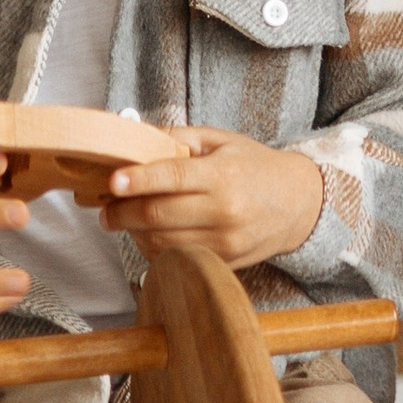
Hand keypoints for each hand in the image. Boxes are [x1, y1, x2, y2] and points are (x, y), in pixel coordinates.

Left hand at [101, 129, 324, 269]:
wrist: (298, 204)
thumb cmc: (256, 167)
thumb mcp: (222, 141)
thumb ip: (179, 139)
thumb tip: (134, 138)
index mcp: (223, 175)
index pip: (173, 177)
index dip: (138, 180)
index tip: (112, 181)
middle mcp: (224, 212)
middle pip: (158, 215)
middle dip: (122, 212)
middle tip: (104, 208)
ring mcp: (224, 243)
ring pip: (162, 242)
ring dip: (134, 232)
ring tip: (124, 218)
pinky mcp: (223, 264)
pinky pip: (176, 259)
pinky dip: (154, 248)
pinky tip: (149, 233)